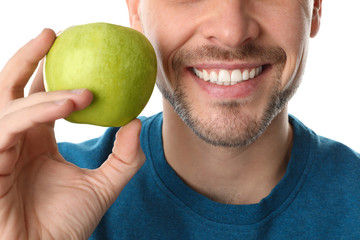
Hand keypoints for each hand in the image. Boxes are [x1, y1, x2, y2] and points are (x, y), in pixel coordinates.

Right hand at [0, 29, 144, 239]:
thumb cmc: (69, 223)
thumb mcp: (106, 183)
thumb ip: (125, 155)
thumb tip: (137, 121)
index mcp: (35, 141)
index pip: (35, 96)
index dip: (47, 71)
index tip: (72, 50)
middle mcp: (14, 139)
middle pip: (11, 87)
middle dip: (27, 57)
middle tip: (54, 34)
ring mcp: (0, 149)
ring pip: (11, 103)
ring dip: (45, 88)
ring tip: (84, 90)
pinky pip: (9, 125)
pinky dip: (39, 110)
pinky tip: (71, 104)